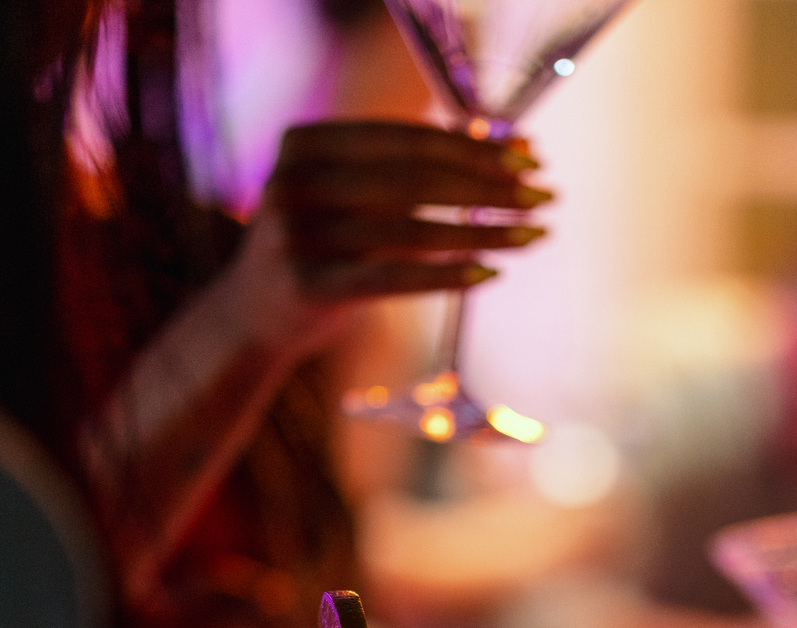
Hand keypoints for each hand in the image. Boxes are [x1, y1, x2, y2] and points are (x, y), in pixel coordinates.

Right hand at [232, 120, 553, 359]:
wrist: (252, 318)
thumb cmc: (324, 249)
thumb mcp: (354, 199)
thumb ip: (413, 173)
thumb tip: (511, 147)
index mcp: (306, 142)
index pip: (407, 138)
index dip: (474, 147)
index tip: (531, 158)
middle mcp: (294, 181)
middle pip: (414, 178)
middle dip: (489, 186)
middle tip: (544, 196)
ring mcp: (296, 233)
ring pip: (411, 227)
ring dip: (483, 231)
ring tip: (533, 234)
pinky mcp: (307, 284)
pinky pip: (393, 276)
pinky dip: (448, 273)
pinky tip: (491, 272)